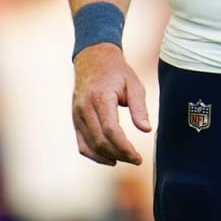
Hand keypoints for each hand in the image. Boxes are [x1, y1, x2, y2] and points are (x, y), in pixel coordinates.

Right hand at [71, 43, 150, 165]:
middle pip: (99, 140)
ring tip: (125, 160)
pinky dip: (93, 154)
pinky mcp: (75, 120)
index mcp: (101, 98)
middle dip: (119, 154)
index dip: (124, 147)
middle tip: (135, 160)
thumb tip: (146, 129)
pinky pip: (81, 143)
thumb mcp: (134, 84)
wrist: (93, 60)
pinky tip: (109, 159)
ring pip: (89, 145)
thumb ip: (139, 108)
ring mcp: (77, 115)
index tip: (138, 157)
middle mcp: (84, 108)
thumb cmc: (117, 72)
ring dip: (106, 157)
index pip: (111, 130)